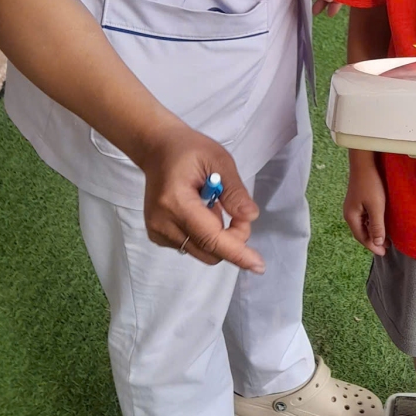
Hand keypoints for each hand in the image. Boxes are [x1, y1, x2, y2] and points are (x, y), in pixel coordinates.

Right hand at [138, 122, 262, 271]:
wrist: (157, 149)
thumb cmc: (189, 150)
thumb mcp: (219, 160)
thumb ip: (235, 191)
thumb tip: (250, 218)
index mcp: (175, 202)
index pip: (210, 237)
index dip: (236, 252)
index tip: (258, 265)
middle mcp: (162, 222)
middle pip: (209, 250)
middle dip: (232, 238)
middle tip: (236, 210)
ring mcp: (157, 231)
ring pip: (202, 251)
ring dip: (218, 236)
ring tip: (212, 205)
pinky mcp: (157, 236)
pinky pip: (192, 247)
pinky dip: (205, 235)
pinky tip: (199, 212)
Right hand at [344, 152, 387, 256]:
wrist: (364, 162)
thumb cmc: (371, 184)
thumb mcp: (376, 207)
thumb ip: (377, 225)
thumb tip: (378, 242)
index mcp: (351, 217)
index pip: (361, 238)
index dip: (372, 246)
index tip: (384, 253)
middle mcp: (349, 213)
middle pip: (361, 232)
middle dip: (372, 241)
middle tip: (387, 248)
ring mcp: (353, 207)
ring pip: (363, 225)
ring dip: (373, 232)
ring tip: (386, 238)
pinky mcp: (358, 200)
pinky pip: (364, 217)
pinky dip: (372, 223)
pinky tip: (381, 224)